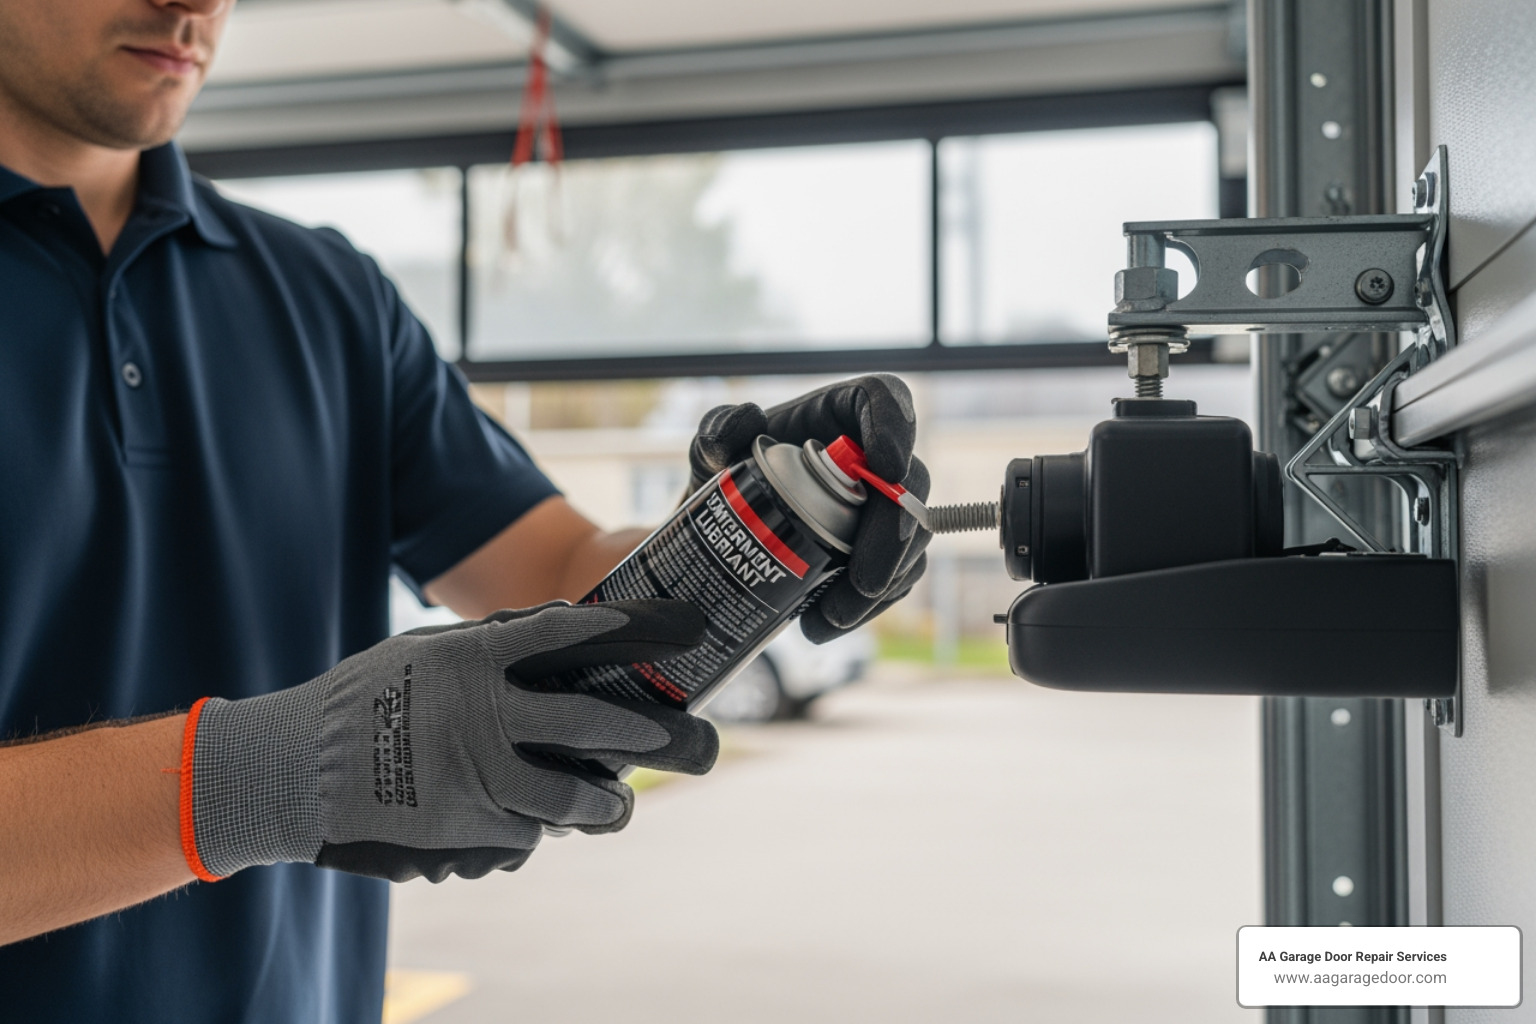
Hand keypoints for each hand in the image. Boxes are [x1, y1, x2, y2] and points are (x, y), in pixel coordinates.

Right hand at [182, 600, 716, 882]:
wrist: (291, 770)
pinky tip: (545, 823)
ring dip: (607, 802)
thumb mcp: (422, 653)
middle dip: (647, 731)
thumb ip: (489, 645)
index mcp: (472, 659)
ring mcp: (475, 774)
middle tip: (680, 738)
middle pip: (590, 719)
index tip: (677, 628)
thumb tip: (560, 627)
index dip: (625, 629)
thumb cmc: (361, 701)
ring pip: (571, 794)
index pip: (563, 634)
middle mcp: (483, 714)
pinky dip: (541, 827)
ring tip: (618, 804)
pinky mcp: (464, 826)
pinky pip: (526, 831)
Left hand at [687, 374, 929, 641]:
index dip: (895, 426)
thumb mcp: (710, 450)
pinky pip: (897, 577)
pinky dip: (868, 607)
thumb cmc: (724, 477)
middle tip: (862, 581)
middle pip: (910, 484)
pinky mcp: (881, 549)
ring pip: (911, 541)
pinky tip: (823, 622)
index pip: (883, 398)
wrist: (724, 533)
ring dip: (883, 584)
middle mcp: (872, 457)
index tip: (886, 468)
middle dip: (894, 539)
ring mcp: (882, 506)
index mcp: (839, 414)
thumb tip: (743, 420)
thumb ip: (715, 430)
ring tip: (831, 617)